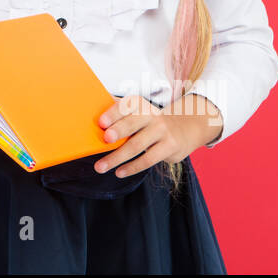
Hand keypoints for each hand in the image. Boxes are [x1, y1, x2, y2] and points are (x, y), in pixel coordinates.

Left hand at [91, 94, 208, 177]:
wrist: (186, 127)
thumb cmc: (152, 121)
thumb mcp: (139, 112)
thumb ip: (119, 111)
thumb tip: (91, 110)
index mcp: (140, 105)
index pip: (126, 106)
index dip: (113, 113)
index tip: (101, 122)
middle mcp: (152, 115)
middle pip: (132, 123)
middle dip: (118, 131)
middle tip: (104, 139)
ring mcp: (162, 131)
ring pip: (137, 145)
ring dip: (117, 157)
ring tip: (101, 167)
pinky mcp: (169, 147)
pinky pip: (148, 159)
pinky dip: (132, 167)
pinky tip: (119, 172)